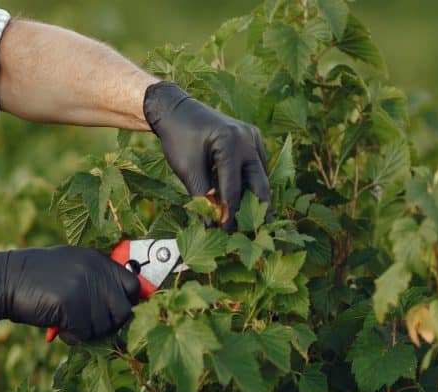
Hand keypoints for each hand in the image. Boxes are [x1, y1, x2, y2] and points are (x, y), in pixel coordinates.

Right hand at [0, 247, 139, 342]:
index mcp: (97, 260)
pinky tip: (59, 327)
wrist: (5, 280)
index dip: (128, 303)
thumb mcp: (71, 267)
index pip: (133, 285)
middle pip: (124, 311)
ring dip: (87, 331)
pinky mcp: (71, 306)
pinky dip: (72, 337)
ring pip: (104, 327)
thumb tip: (124, 304)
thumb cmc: (36, 278)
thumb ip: (97, 279)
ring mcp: (84, 288)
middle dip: (109, 324)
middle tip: (89, 324)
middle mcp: (95, 271)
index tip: (116, 314)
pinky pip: (84, 334)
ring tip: (67, 321)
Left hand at [143, 81, 270, 231]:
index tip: (227, 233)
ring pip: (260, 176)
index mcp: (231, 143)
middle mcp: (248, 139)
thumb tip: (213, 224)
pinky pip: (256, 166)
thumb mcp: (187, 170)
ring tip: (253, 221)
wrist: (177, 111)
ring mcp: (253, 137)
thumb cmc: (178, 138)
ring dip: (256, 198)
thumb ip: (202, 196)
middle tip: (255, 233)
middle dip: (257, 210)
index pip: (234, 188)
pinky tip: (249, 202)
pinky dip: (252, 183)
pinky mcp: (252, 138)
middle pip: (258, 183)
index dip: (230, 214)